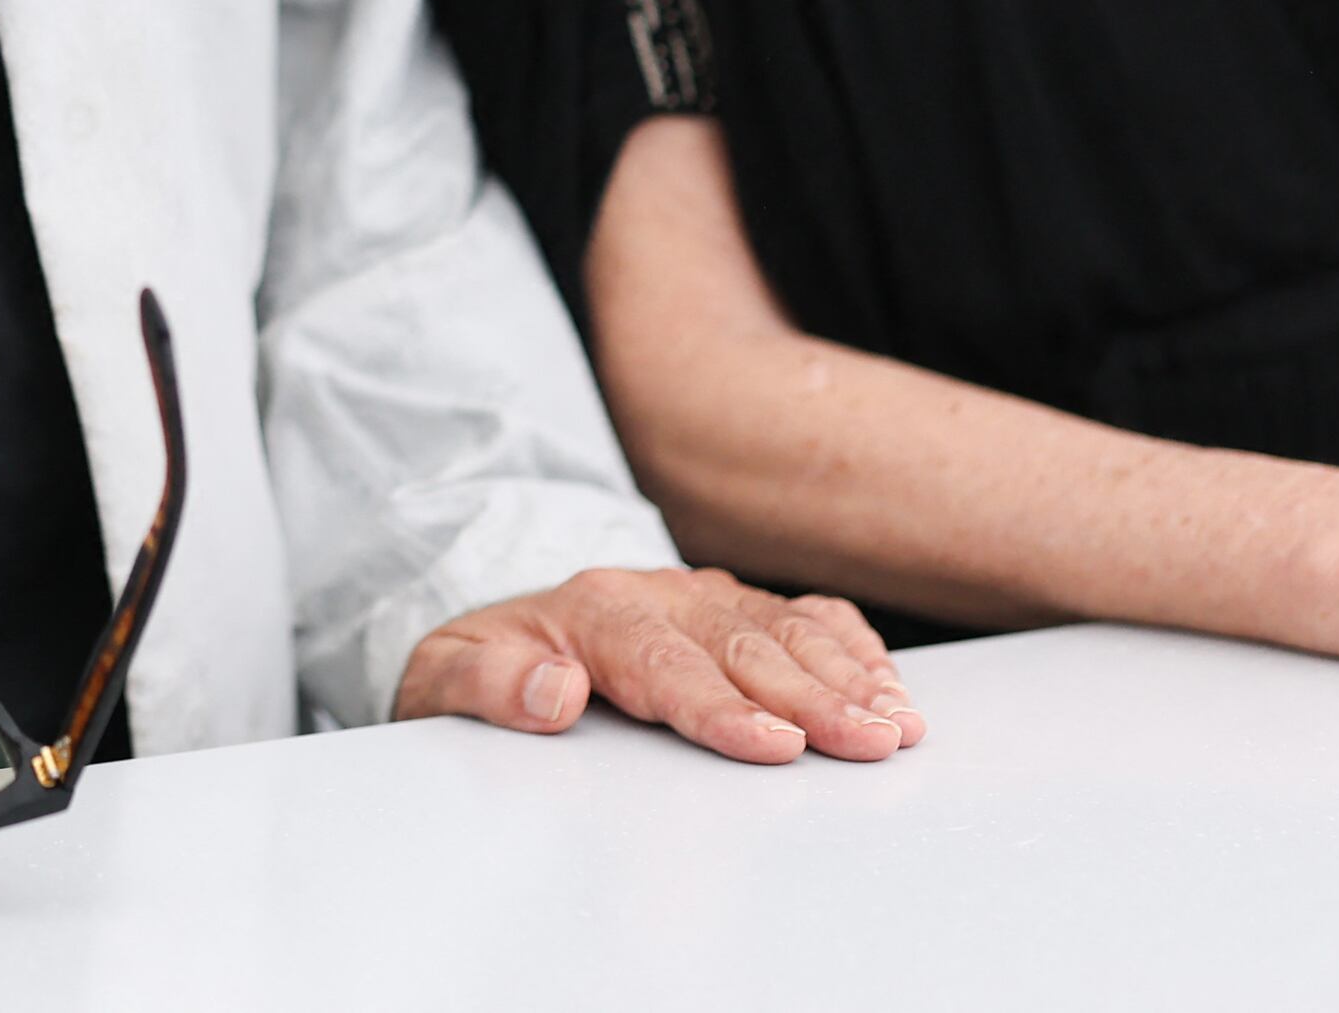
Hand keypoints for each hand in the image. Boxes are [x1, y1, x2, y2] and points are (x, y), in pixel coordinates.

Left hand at [393, 565, 921, 764]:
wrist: (488, 638)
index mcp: (588, 610)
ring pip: (782, 628)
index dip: (722, 707)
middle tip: (868, 741)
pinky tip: (886, 681)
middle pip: (741, 646)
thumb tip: (552, 693)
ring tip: (895, 722)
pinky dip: (847, 646)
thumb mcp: (442, 681)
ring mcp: (696, 596)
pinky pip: (798, 614)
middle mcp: (653, 594)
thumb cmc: (478, 670)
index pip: (664, 663)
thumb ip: (485, 685)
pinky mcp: (727, 607)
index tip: (773, 744)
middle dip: (811, 698)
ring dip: (845, 675)